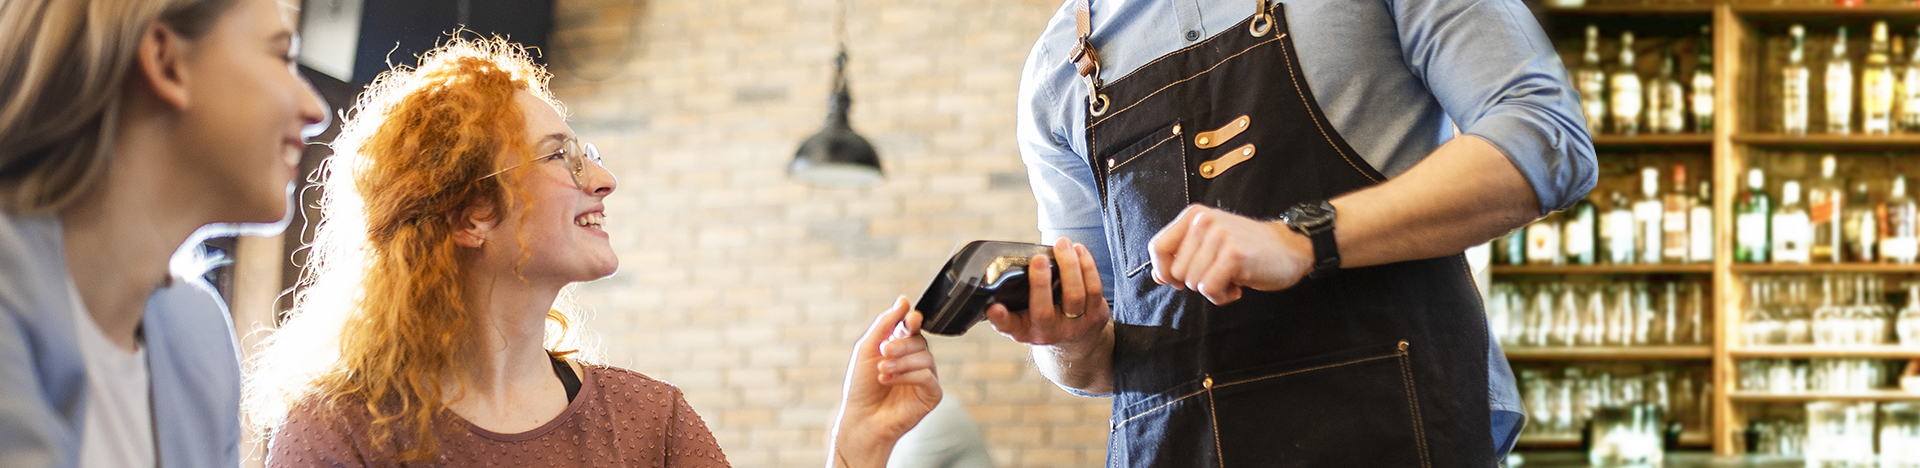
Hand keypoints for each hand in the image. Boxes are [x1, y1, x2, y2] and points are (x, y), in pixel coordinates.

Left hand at [829, 297, 940, 467]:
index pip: (913, 327)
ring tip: (883, 372)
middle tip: (883, 353)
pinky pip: (928, 376)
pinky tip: (890, 382)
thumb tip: (903, 300)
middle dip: (900, 345)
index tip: (910, 319)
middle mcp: (914, 361)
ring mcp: (925, 378)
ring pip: (926, 357)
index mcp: (900, 348)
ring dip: (901, 363)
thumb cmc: (861, 387)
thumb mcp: (867, 348)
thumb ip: (885, 323)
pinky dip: (908, 376)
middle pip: (920, 341)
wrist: (860, 418)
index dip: (913, 320)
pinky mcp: (931, 395)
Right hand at [984, 238, 1109, 347]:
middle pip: (1043, 311)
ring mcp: (1074, 326)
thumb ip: (1013, 297)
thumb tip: (1009, 264)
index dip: (999, 318)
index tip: (993, 307)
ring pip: (1074, 295)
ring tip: (1062, 243)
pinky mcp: (1095, 316)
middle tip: (1038, 258)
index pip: (1007, 327)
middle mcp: (1048, 332)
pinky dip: (1087, 265)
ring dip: (1069, 265)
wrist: (1076, 344)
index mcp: (1023, 330)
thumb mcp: (1024, 315)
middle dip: (1040, 283)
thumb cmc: (1043, 318)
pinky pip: (1094, 288)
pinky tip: (1079, 250)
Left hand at [1148, 204, 1314, 304]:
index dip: (1164, 271)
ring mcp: (1218, 236)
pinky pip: (1209, 289)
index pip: (1157, 247)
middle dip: (1195, 282)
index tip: (1179, 280)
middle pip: (1175, 271)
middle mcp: (1203, 221)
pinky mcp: (1232, 255)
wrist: (1291, 247)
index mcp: (1194, 215)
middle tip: (1220, 274)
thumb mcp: (1211, 246)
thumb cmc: (1249, 250)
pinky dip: (1222, 296)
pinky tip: (1238, 286)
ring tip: (1231, 278)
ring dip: (1212, 290)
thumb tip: (1157, 276)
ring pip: (1192, 282)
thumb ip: (1183, 257)